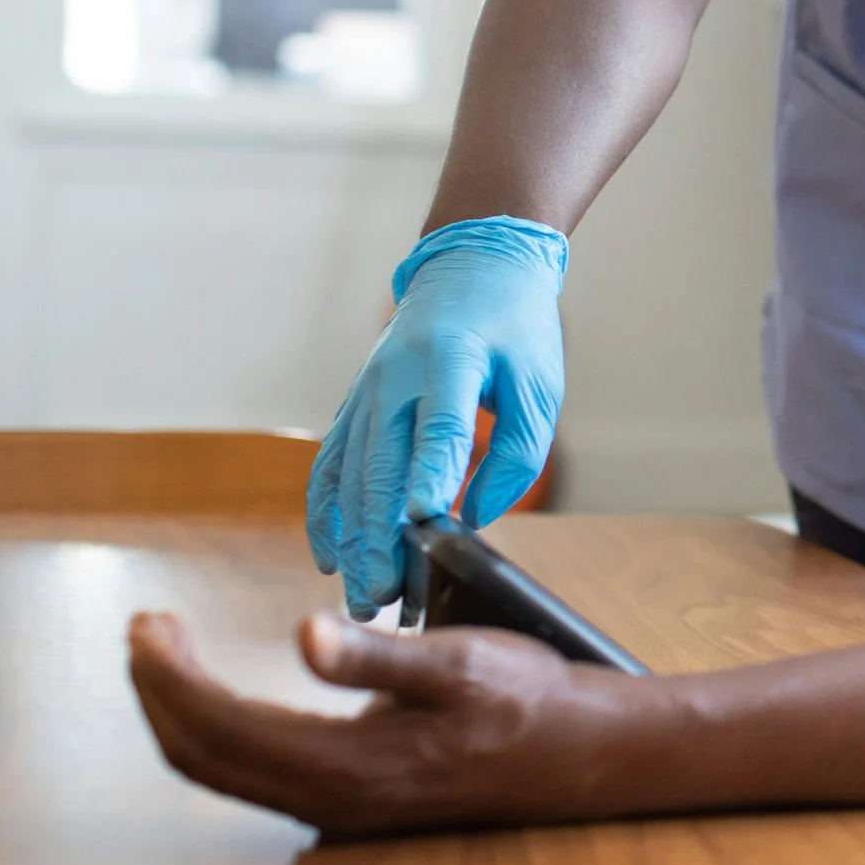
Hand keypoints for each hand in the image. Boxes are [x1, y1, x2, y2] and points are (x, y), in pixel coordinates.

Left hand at [128, 610, 643, 835]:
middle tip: (148, 627)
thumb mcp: (461, 661)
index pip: (220, 726)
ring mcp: (333, 809)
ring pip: (220, 771)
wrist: (578, 754)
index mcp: (347, 768)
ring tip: (169, 651)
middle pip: (202, 757)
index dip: (170, 676)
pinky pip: (249, 773)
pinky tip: (219, 691)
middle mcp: (327, 802)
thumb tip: (304, 635)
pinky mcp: (343, 799)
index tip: (151, 622)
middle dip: (159, 691)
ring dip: (180, 710)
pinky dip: (214, 728)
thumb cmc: (526, 700)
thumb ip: (378, 654)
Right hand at [306, 217, 568, 617]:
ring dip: (350, 541)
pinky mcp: (354, 405)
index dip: (429, 478)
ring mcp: (366, 392)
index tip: (422, 526)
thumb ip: (516, 452)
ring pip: (347, 477)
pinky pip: (330, 466)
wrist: (472, 265)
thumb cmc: (515, 327)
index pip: (438, 428)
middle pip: (380, 467)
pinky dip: (326, 515)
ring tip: (361, 598)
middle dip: (378, 539)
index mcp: (449, 361)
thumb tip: (474, 516)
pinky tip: (330, 557)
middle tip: (384, 599)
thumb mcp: (538, 382)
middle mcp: (394, 378)